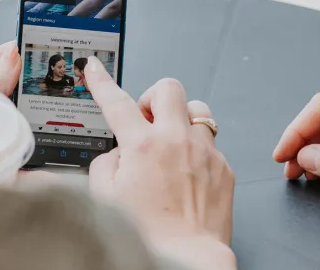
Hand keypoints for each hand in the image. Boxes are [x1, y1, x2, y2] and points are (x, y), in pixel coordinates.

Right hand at [85, 63, 235, 268]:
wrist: (186, 259)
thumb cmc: (149, 234)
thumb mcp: (106, 197)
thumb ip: (106, 163)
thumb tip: (119, 152)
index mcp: (143, 146)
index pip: (116, 100)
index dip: (101, 80)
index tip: (95, 68)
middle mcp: (177, 141)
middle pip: (168, 89)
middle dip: (153, 98)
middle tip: (145, 120)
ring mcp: (205, 152)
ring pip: (197, 110)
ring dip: (180, 120)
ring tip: (170, 144)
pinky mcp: (224, 168)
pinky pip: (210, 144)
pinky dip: (196, 151)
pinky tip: (187, 174)